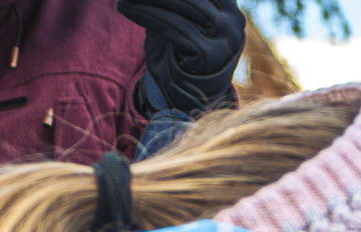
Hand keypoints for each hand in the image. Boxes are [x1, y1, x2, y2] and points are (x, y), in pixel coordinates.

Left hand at [115, 0, 245, 113]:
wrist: (190, 94)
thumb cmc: (182, 51)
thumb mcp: (184, 19)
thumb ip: (178, 3)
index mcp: (229, 8)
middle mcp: (233, 21)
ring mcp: (225, 38)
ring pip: (179, 5)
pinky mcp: (210, 53)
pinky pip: (172, 27)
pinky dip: (146, 15)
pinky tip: (127, 8)